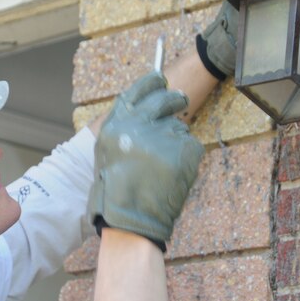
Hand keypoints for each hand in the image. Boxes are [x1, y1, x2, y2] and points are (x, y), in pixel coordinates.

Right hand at [88, 72, 204, 249]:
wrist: (129, 220)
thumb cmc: (116, 192)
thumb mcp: (108, 153)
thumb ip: (124, 128)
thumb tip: (145, 108)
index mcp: (116, 125)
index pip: (138, 91)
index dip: (152, 82)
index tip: (161, 79)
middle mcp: (137, 126)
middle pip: (164, 100)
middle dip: (175, 99)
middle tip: (181, 99)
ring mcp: (161, 137)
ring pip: (179, 129)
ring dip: (176, 142)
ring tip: (162, 168)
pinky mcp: (182, 150)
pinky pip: (191, 146)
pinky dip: (187, 159)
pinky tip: (173, 175)